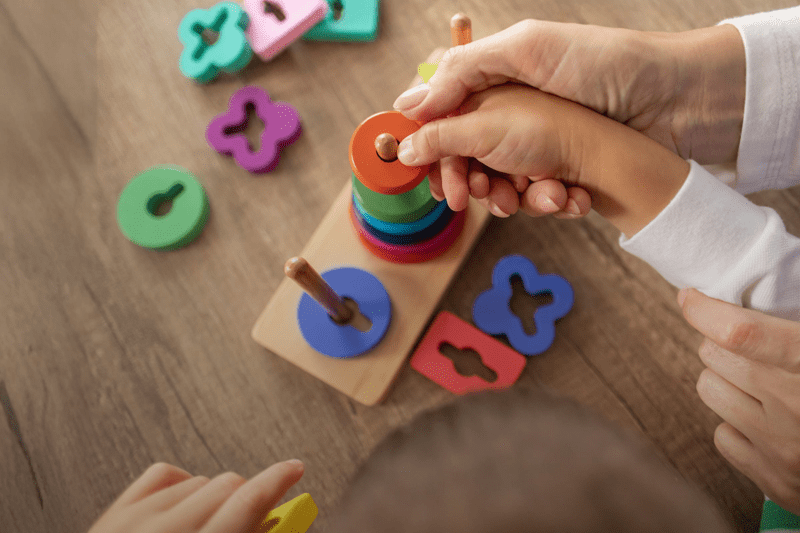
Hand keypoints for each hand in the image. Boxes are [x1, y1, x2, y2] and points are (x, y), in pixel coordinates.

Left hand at [88, 460, 304, 532]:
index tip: (295, 470)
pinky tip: (184, 508)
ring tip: (211, 529)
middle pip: (228, 483)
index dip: (279, 480)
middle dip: (247, 500)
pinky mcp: (114, 515)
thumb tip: (268, 527)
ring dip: (214, 499)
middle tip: (252, 527)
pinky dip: (181, 488)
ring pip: (200, 479)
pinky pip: (163, 475)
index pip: (248, 500)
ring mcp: (134, 521)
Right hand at [396, 81, 688, 236]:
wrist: (674, 103)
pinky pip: (533, 197)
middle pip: (461, 157)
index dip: (426, 144)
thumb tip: (407, 106)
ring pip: (495, 183)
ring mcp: (535, 146)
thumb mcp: (525, 50)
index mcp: (494, 79)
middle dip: (464, 178)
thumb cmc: (603, 65)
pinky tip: (561, 194)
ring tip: (525, 194)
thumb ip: (461, 73)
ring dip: (504, 196)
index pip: (439, 116)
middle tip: (466, 195)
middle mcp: (509, 113)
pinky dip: (543, 201)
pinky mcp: (559, 171)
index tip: (421, 170)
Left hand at [678, 288, 799, 513]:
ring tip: (757, 382)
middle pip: (715, 356)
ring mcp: (786, 451)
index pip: (742, 334)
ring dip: (724, 380)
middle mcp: (798, 409)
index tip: (691, 298)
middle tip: (745, 346)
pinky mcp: (778, 483)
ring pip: (710, 391)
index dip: (707, 311)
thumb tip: (765, 291)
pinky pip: (723, 437)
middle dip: (722, 343)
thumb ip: (791, 332)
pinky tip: (765, 421)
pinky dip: (735, 424)